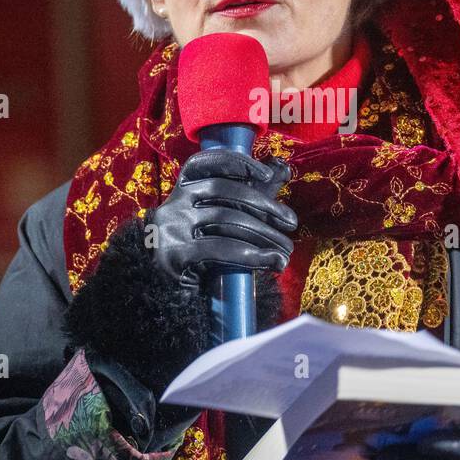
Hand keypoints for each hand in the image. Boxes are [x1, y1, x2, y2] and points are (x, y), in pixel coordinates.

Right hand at [150, 149, 296, 289]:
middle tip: (291, 222)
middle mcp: (173, 205)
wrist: (167, 297)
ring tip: (286, 251)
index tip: (268, 175)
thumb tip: (281, 170)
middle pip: (223, 189)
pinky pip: (220, 248)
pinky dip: (252, 255)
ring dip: (264, 234)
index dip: (236, 162)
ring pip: (226, 218)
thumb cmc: (200, 255)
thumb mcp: (217, 223)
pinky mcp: (175, 255)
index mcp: (181, 191)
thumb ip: (246, 197)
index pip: (204, 163)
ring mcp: (171, 229)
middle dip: (264, 204)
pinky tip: (272, 261)